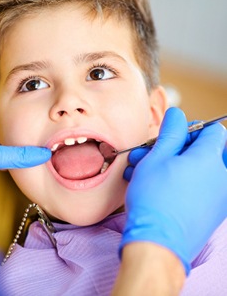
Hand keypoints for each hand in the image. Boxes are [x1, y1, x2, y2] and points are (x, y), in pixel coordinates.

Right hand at [121, 107, 226, 273]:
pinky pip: (196, 187)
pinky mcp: (211, 211)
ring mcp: (218, 196)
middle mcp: (222, 177)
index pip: (211, 131)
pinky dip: (177, 181)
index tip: (169, 137)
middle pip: (201, 150)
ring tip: (139, 169)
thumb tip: (178, 114)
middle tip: (148, 153)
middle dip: (172, 148)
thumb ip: (171, 132)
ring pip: (194, 170)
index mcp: (211, 159)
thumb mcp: (157, 157)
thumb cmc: (154, 197)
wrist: (157, 243)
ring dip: (168, 165)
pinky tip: (151, 184)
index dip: (189, 130)